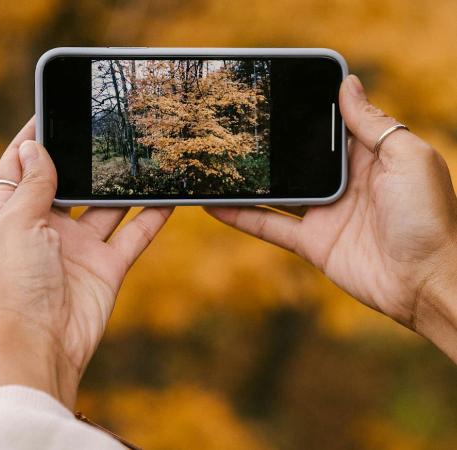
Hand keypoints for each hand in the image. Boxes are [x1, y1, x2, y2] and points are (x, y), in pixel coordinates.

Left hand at [0, 119, 172, 406]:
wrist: (40, 344)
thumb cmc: (14, 284)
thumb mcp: (16, 223)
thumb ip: (32, 184)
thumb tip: (32, 145)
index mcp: (8, 215)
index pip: (17, 167)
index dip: (32, 139)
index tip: (50, 108)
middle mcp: (42, 228)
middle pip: (65, 182)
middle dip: (83, 157)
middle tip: (107, 125)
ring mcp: (76, 247)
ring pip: (105, 206)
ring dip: (122, 184)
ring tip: (144, 150)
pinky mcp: (106, 267)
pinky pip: (133, 235)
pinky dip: (152, 216)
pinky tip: (170, 194)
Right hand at [206, 75, 456, 360]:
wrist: (426, 283)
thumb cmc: (428, 218)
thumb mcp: (407, 158)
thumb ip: (373, 124)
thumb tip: (348, 83)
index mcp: (371, 155)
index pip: (332, 124)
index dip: (308, 107)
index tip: (276, 89)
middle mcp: (345, 181)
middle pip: (298, 156)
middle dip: (269, 141)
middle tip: (230, 124)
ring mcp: (325, 212)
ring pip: (277, 189)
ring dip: (247, 178)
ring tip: (214, 161)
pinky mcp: (311, 242)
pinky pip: (268, 225)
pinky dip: (240, 216)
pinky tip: (212, 205)